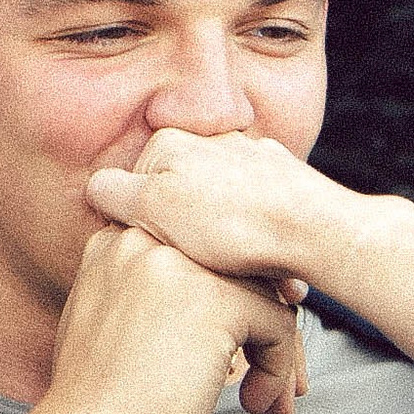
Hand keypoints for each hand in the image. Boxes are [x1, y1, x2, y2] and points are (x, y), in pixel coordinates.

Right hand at [23, 222, 306, 413]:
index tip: (239, 350)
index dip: (234, 302)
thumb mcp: (116, 320)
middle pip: (242, 269)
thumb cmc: (100, 403)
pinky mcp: (216, 300)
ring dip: (275, 353)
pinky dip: (277, 370)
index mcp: (121, 235)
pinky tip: (251, 405)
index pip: (208, 252)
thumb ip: (160, 290)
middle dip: (262, 327)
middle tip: (265, 381)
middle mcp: (148, 236)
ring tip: (262, 400)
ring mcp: (182, 264)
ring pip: (267, 295)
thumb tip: (246, 289)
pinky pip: (280, 324)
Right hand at [85, 130, 353, 289]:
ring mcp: (253, 158)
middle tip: (197, 269)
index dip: (139, 229)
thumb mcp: (154, 209)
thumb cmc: (234, 225)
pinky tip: (263, 265)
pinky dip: (255, 241)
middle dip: (183, 237)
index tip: (157, 256)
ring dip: (221, 244)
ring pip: (218, 210)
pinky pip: (256, 215)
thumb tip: (97, 187)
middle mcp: (213, 140)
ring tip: (235, 272)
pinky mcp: (285, 183)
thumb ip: (116, 193)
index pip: (132, 189)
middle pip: (177, 199)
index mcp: (173, 142)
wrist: (316, 231)